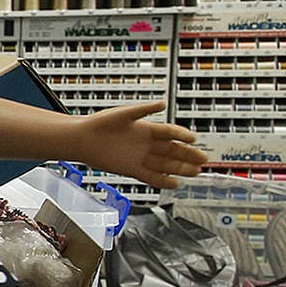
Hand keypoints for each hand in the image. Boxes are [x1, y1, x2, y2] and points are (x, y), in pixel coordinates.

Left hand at [73, 101, 207, 189]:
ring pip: (165, 164)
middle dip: (188, 155)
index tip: (193, 139)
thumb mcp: (123, 114)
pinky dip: (163, 180)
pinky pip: (152, 176)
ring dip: (181, 168)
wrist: (82, 139)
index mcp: (146, 128)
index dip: (182, 136)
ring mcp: (140, 157)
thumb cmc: (99, 124)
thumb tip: (162, 103)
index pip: (170, 133)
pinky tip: (176, 183)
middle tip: (204, 160)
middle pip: (172, 150)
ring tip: (196, 172)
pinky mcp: (132, 169)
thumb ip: (143, 109)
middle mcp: (146, 144)